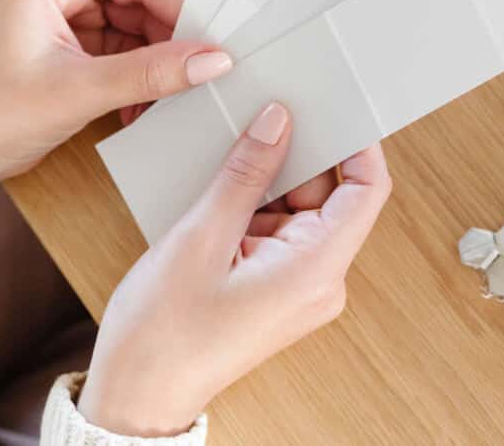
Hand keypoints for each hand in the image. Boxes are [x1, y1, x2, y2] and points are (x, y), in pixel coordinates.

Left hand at [0, 0, 233, 202]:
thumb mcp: (77, 92)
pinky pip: (121, 38)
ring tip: (171, 85)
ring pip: (133, 13)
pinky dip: (140, 65)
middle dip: (171, 21)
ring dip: (157, 50)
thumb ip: (151, 72)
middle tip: (205, 51)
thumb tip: (211, 58)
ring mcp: (57, 8)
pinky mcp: (64, 35)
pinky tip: (145, 97)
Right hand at [78, 103, 390, 435]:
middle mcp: (320, 279)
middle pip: (332, 195)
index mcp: (316, 269)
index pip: (368, 190)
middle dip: (299, 156)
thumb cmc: (162, 335)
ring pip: (300, 209)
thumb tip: (278, 121)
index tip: (334, 105)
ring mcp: (299, 285)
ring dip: (268, 182)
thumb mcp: (201, 237)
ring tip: (226, 164)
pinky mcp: (277, 287)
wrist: (135, 397)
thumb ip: (246, 174)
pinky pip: (279, 230)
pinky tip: (220, 194)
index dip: (357, 143)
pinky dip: (254, 206)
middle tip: (261, 119)